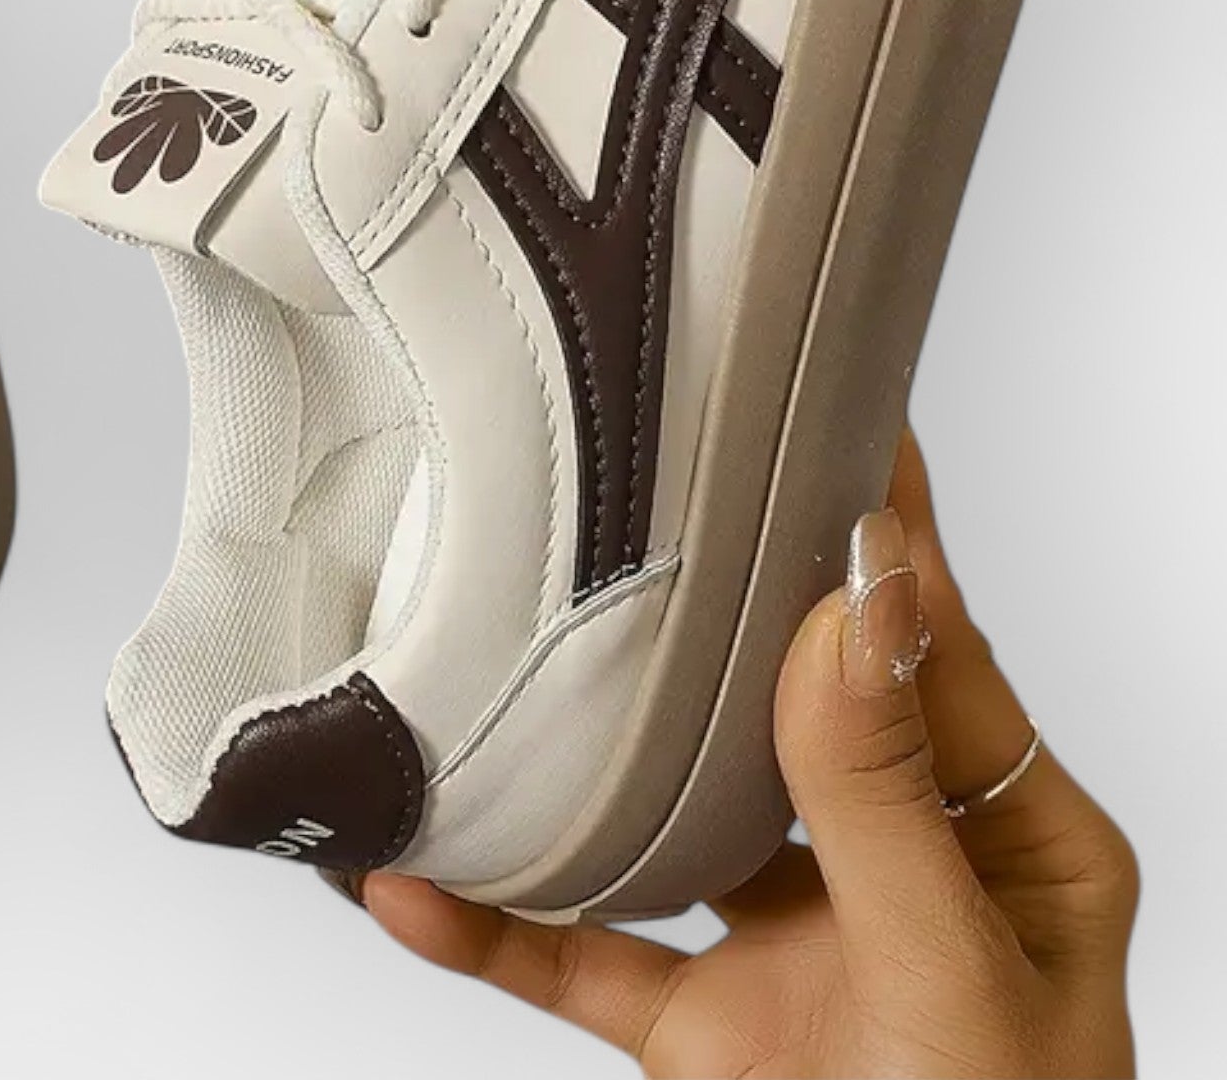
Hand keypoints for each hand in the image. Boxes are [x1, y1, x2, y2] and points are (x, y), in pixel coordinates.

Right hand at [359, 436, 1137, 1076]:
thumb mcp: (953, 982)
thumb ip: (880, 795)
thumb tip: (850, 600)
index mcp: (1010, 841)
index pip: (928, 642)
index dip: (872, 526)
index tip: (822, 405)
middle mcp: (893, 868)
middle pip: (780, 698)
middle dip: (706, 604)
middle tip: (633, 482)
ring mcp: (790, 945)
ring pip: (663, 808)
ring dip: (574, 754)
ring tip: (491, 656)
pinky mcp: (699, 1031)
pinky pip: (576, 954)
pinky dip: (491, 922)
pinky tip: (412, 881)